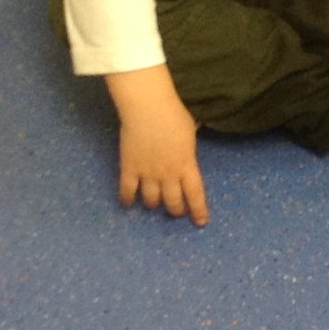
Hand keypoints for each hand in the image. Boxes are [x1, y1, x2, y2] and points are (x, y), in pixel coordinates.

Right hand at [104, 65, 209, 225]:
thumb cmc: (174, 114)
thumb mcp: (190, 134)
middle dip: (176, 210)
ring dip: (154, 204)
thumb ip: (188, 151)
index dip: (198, 210)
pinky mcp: (128, 168)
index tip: (200, 222)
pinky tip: (128, 203)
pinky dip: (127, 199)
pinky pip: (127, 190)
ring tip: (154, 203)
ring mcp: (147, 173)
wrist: (148, 107)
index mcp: (187, 165)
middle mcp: (168, 175)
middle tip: (176, 210)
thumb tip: (187, 156)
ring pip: (151, 200)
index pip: (195, 194)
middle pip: (173, 202)